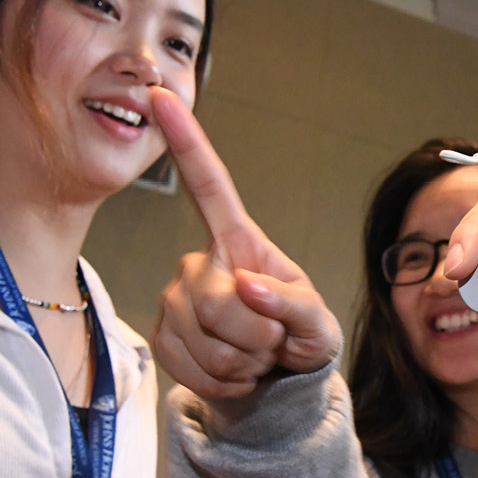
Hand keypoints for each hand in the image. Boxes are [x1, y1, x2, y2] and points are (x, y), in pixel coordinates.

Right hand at [151, 88, 340, 399]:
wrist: (277, 382)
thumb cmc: (301, 336)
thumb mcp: (318, 321)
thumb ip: (294, 304)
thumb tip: (247, 288)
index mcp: (240, 243)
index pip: (209, 187)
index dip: (186, 142)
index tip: (160, 95)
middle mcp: (199, 264)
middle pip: (219, 302)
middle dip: (260, 335)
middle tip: (275, 339)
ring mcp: (176, 301)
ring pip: (206, 341)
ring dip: (245, 361)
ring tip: (258, 354)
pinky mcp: (163, 337)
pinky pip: (191, 369)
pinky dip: (226, 382)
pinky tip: (238, 373)